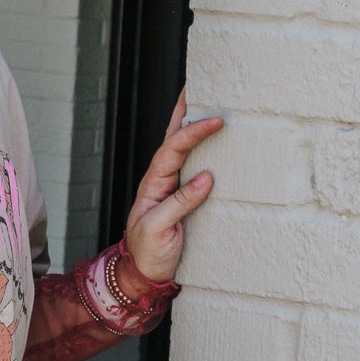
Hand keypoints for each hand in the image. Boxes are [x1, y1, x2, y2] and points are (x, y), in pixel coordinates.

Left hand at [122, 88, 223, 286]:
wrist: (144, 274)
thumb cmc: (148, 253)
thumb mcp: (159, 229)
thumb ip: (179, 204)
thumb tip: (206, 178)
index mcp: (153, 183)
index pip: (173, 149)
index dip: (193, 132)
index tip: (215, 120)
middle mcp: (161, 180)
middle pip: (173, 139)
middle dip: (183, 112)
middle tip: (196, 86)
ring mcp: (172, 187)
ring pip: (181, 149)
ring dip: (190, 124)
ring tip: (204, 100)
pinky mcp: (183, 197)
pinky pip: (192, 166)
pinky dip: (200, 147)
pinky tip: (210, 138)